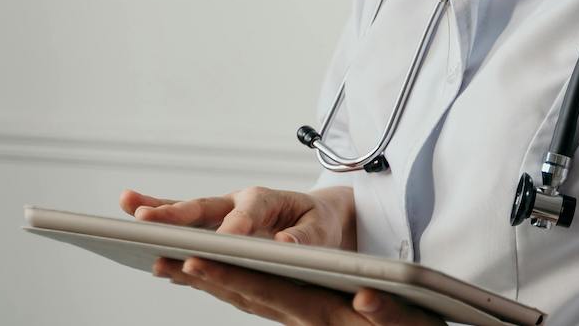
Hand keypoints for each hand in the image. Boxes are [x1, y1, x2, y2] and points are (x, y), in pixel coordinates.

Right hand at [119, 185, 352, 249]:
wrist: (318, 216)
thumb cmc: (319, 222)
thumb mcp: (322, 229)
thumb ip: (306, 237)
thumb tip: (285, 244)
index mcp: (266, 200)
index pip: (246, 213)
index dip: (233, 227)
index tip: (220, 241)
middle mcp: (238, 203)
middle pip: (204, 207)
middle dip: (175, 212)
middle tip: (145, 217)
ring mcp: (223, 215)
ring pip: (187, 213)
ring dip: (158, 212)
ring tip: (126, 207)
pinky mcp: (216, 227)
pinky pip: (187, 228)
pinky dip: (165, 231)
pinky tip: (140, 239)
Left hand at [154, 255, 447, 324]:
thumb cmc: (413, 324)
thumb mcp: (408, 320)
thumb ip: (386, 313)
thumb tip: (365, 299)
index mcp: (324, 314)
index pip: (270, 292)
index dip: (232, 275)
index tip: (195, 260)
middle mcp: (306, 318)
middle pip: (249, 295)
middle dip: (207, 277)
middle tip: (165, 259)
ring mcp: (303, 319)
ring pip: (249, 299)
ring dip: (212, 283)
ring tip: (172, 265)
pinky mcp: (306, 314)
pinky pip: (262, 300)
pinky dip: (233, 287)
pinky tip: (212, 275)